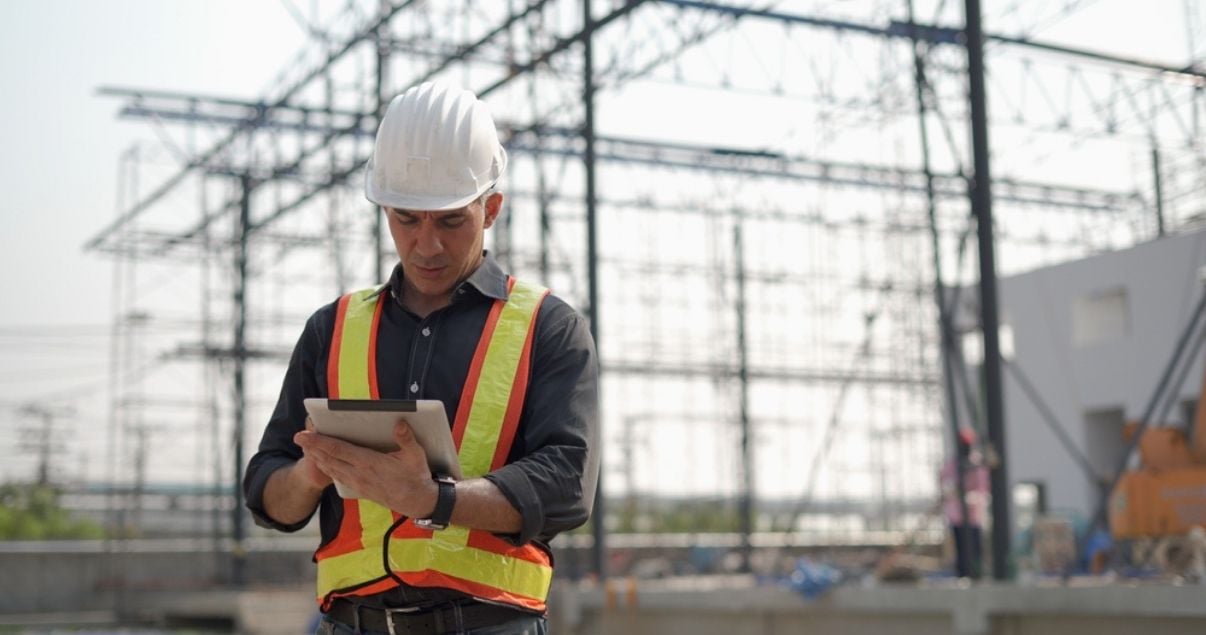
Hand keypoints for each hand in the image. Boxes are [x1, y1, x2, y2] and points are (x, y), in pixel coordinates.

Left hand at [296, 419, 438, 517]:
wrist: (416, 502)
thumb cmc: (416, 477)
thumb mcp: (415, 456)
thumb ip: (406, 439)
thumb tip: (400, 423)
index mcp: (369, 463)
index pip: (338, 450)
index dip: (320, 442)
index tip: (305, 435)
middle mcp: (359, 474)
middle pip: (329, 459)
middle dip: (312, 447)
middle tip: (298, 437)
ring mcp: (357, 483)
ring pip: (331, 468)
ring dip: (317, 457)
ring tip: (306, 447)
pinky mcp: (359, 489)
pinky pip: (337, 477)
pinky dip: (326, 468)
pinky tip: (322, 463)